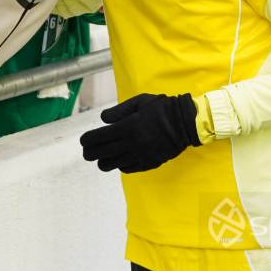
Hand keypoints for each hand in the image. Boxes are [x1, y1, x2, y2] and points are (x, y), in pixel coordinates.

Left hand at [79, 93, 200, 173]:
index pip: (99, 137)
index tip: (83, 141)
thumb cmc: (161, 108)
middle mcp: (132, 143)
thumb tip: (103, 120)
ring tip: (100, 159)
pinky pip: (129, 168)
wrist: (186, 122)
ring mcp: (141, 155)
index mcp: (128, 127)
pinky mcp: (150, 163)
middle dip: (91, 153)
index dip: (88, 140)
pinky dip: (120, 165)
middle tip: (86, 153)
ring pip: (114, 164)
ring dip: (104, 162)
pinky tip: (119, 160)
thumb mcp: (139, 102)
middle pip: (103, 153)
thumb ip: (119, 111)